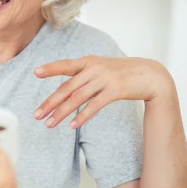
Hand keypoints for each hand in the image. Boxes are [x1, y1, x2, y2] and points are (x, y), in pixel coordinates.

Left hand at [34, 55, 174, 128]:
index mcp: (88, 61)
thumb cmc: (121, 73)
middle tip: (36, 115)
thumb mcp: (100, 68)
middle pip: (67, 88)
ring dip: (61, 113)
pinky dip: (82, 116)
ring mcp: (105, 79)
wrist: (151, 75)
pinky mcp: (115, 90)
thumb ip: (82, 76)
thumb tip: (63, 91)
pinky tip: (72, 125)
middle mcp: (94, 68)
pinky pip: (94, 105)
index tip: (35, 73)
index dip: (51, 69)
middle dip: (50, 103)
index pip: (65, 65)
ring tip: (49, 124)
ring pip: (77, 98)